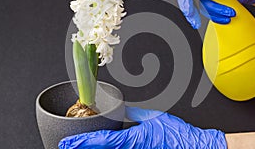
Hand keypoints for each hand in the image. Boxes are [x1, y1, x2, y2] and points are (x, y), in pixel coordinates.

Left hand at [58, 107, 226, 148]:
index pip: (103, 141)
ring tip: (75, 147)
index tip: (68, 143)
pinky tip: (96, 148)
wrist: (190, 145)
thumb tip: (121, 109)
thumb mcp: (152, 117)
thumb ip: (134, 113)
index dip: (84, 142)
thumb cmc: (174, 133)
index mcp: (133, 139)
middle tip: (65, 146)